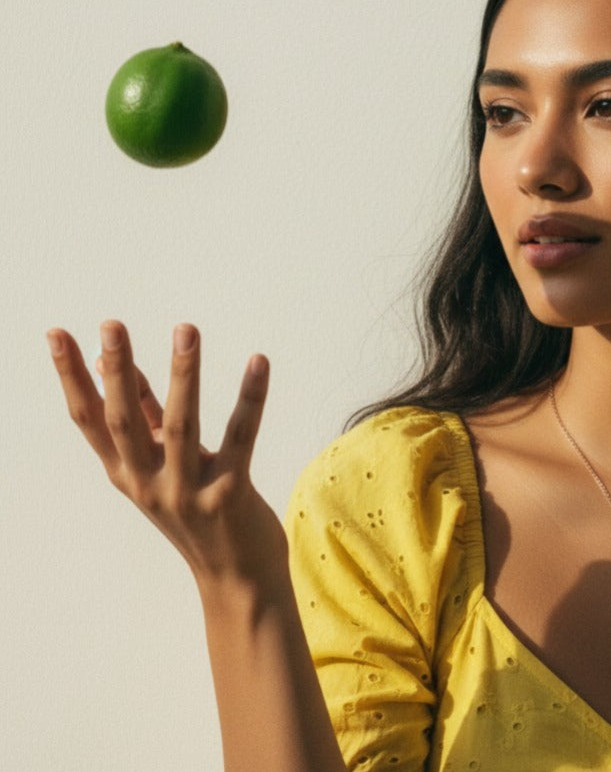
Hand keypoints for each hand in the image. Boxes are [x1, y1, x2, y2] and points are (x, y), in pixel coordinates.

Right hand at [47, 321, 287, 594]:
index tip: (57, 333)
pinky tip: (258, 361)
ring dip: (182, 375)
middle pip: (125, 421)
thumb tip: (106, 363)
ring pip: (181, 426)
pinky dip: (249, 399)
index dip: (71, 377)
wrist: (236, 581)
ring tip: (185, 329)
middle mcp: (149, 484)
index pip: (89, 420)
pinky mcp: (230, 496)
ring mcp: (187, 493)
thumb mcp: (160, 466)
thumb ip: (140, 415)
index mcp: (127, 474)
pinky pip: (240, 439)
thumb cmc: (197, 511)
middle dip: (118, 370)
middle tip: (112, 324)